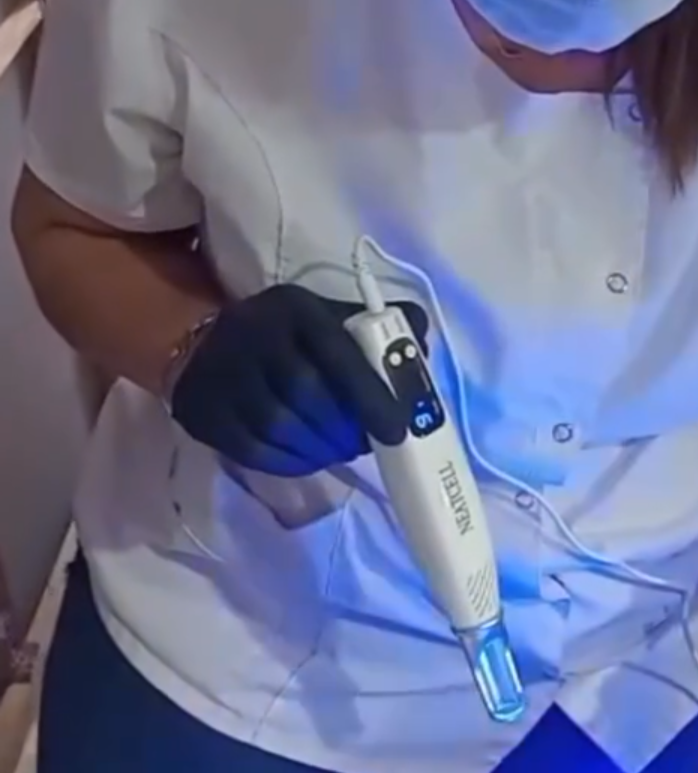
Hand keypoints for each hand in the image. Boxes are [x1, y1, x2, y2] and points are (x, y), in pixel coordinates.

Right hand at [170, 284, 427, 476]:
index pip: (337, 353)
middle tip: (363, 445)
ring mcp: (222, 374)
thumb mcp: (327, 317)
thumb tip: (421, 350)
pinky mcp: (202, 412)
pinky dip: (289, 463)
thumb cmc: (285, 335)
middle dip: (343, 428)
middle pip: (306, 393)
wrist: (201, 345)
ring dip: (318, 450)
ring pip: (277, 425)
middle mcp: (253, 334)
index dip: (371, 395)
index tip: (396, 430)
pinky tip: (309, 460)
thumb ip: (379, 330)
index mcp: (294, 308)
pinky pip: (252, 450)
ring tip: (338, 453)